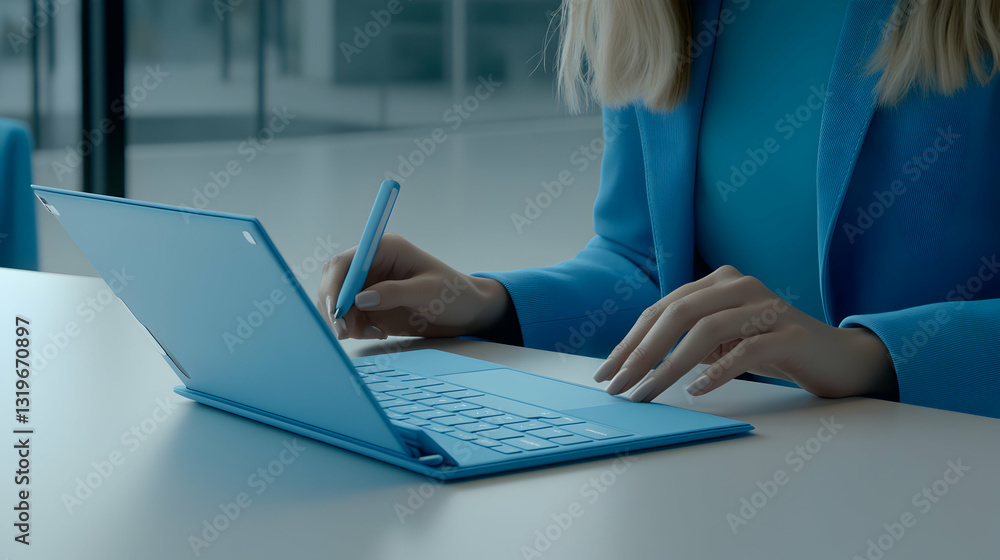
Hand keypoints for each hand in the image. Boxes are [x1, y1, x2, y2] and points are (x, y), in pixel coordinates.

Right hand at [317, 232, 509, 339]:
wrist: (466, 312)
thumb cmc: (453, 293)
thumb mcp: (428, 292)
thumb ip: (395, 293)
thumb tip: (360, 299)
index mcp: (384, 248)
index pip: (345, 263)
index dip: (334, 286)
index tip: (336, 311)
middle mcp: (371, 264)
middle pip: (334, 282)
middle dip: (334, 308)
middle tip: (344, 333)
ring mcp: (369, 285)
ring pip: (338, 303)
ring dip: (345, 322)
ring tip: (373, 334)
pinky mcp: (370, 305)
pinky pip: (350, 317)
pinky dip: (356, 329)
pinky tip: (379, 334)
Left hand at [593, 265, 895, 401]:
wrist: (836, 358)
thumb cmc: (770, 348)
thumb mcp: (721, 339)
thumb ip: (686, 338)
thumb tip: (632, 363)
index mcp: (718, 282)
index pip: (662, 309)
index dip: (630, 341)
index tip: (606, 372)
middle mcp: (740, 285)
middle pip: (678, 314)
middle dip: (641, 353)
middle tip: (619, 386)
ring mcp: (768, 306)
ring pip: (707, 330)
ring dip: (669, 366)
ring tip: (648, 394)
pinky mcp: (791, 332)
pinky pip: (747, 350)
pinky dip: (718, 371)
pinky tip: (697, 390)